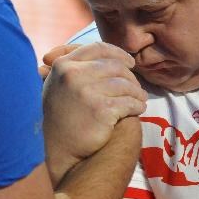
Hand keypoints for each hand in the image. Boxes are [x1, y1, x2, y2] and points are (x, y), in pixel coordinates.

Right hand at [43, 42, 146, 181]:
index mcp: (63, 65)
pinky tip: (138, 109)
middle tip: (136, 87)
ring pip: (125, 84)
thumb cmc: (62, 116)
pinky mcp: (101, 110)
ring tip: (141, 99)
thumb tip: (102, 53)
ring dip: (137, 92)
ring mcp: (87, 92)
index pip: (97, 48)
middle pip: (115, 66)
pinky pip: (129, 102)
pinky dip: (137, 105)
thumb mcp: (58, 85)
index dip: (118, 54)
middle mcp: (73, 75)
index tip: (129, 63)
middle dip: (130, 77)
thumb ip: (75, 66)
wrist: (59, 150)